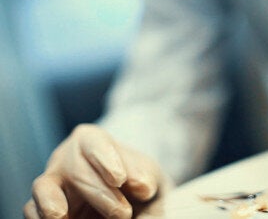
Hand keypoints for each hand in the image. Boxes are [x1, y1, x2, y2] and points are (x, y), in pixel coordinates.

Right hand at [24, 124, 165, 218]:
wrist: (132, 207)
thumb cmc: (138, 186)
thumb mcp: (148, 177)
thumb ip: (145, 178)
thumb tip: (141, 186)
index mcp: (92, 141)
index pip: (93, 143)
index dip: (104, 159)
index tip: (119, 179)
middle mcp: (67, 158)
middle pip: (75, 170)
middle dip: (99, 193)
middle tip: (124, 213)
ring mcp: (51, 184)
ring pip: (43, 188)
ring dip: (52, 203)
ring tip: (59, 216)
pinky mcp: (42, 208)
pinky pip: (32, 210)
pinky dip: (41, 217)